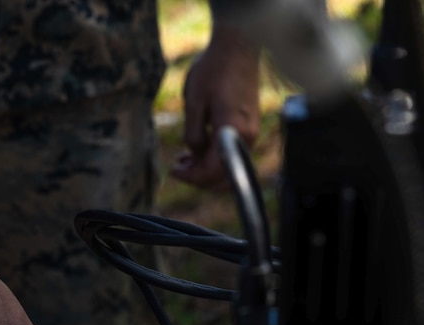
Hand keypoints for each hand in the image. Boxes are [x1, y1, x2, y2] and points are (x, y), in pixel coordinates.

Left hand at [170, 25, 260, 189]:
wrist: (237, 48)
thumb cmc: (214, 70)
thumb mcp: (194, 101)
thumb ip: (193, 133)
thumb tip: (194, 154)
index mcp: (231, 131)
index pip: (212, 171)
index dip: (191, 178)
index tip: (173, 173)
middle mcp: (246, 137)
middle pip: (223, 175)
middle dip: (198, 178)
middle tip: (177, 169)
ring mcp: (251, 133)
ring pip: (228, 166)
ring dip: (206, 168)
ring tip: (184, 160)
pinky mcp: (249, 127)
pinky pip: (232, 153)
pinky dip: (215, 157)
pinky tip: (199, 149)